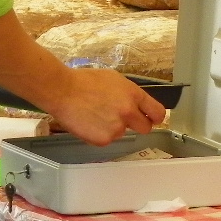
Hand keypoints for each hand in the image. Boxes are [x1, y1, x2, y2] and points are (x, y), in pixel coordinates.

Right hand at [41, 68, 165, 145]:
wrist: (63, 91)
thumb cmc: (85, 81)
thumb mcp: (114, 80)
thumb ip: (129, 94)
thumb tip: (137, 104)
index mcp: (133, 95)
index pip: (158, 112)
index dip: (155, 117)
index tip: (152, 118)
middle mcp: (128, 112)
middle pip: (145, 128)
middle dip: (137, 125)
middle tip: (122, 119)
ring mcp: (116, 128)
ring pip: (122, 133)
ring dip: (113, 127)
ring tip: (96, 114)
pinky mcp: (103, 140)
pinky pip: (107, 139)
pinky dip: (100, 134)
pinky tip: (89, 122)